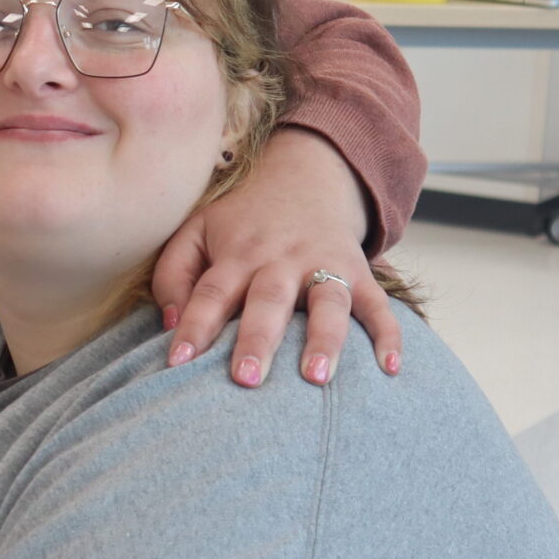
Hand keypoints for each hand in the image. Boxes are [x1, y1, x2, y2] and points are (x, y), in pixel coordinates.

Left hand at [154, 127, 402, 386]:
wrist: (306, 177)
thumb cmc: (243, 221)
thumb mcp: (197, 231)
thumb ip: (173, 273)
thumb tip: (169, 322)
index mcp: (237, 254)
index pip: (210, 292)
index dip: (193, 326)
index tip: (176, 364)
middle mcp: (281, 261)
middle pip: (268, 301)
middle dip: (257, 340)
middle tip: (245, 380)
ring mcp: (324, 266)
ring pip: (327, 303)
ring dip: (323, 340)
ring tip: (315, 379)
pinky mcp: (359, 273)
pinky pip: (378, 305)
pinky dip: (388, 334)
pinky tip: (389, 368)